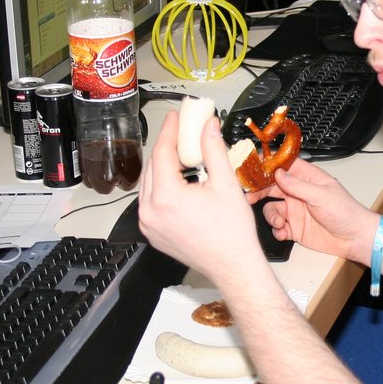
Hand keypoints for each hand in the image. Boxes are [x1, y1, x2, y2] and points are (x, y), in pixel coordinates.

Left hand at [137, 111, 261, 281]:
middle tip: (181, 132)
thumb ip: (213, 150)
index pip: (161, 153)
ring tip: (181, 155)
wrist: (233, 266)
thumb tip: (208, 125)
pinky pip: (151, 202)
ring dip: (162, 167)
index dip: (169, 131)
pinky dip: (161, 187)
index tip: (176, 117)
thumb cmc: (232, 232)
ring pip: (149, 184)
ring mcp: (149, 225)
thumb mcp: (225, 184)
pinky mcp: (152, 233)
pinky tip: (178, 181)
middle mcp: (150, 211)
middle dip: (166, 147)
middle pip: (152, 167)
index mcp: (166, 197)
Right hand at [260, 160, 377, 263]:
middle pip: (272, 187)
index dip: (267, 165)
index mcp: (307, 179)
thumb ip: (298, 185)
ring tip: (280, 222)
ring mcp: (296, 211)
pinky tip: (283, 232)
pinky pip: (278, 228)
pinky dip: (277, 230)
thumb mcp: (321, 195)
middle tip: (250, 197)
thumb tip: (279, 173)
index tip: (252, 166)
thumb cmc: (345, 212)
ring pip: (272, 209)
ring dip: (271, 215)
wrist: (353, 238)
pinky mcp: (295, 228)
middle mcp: (299, 193)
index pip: (284, 166)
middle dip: (259, 191)